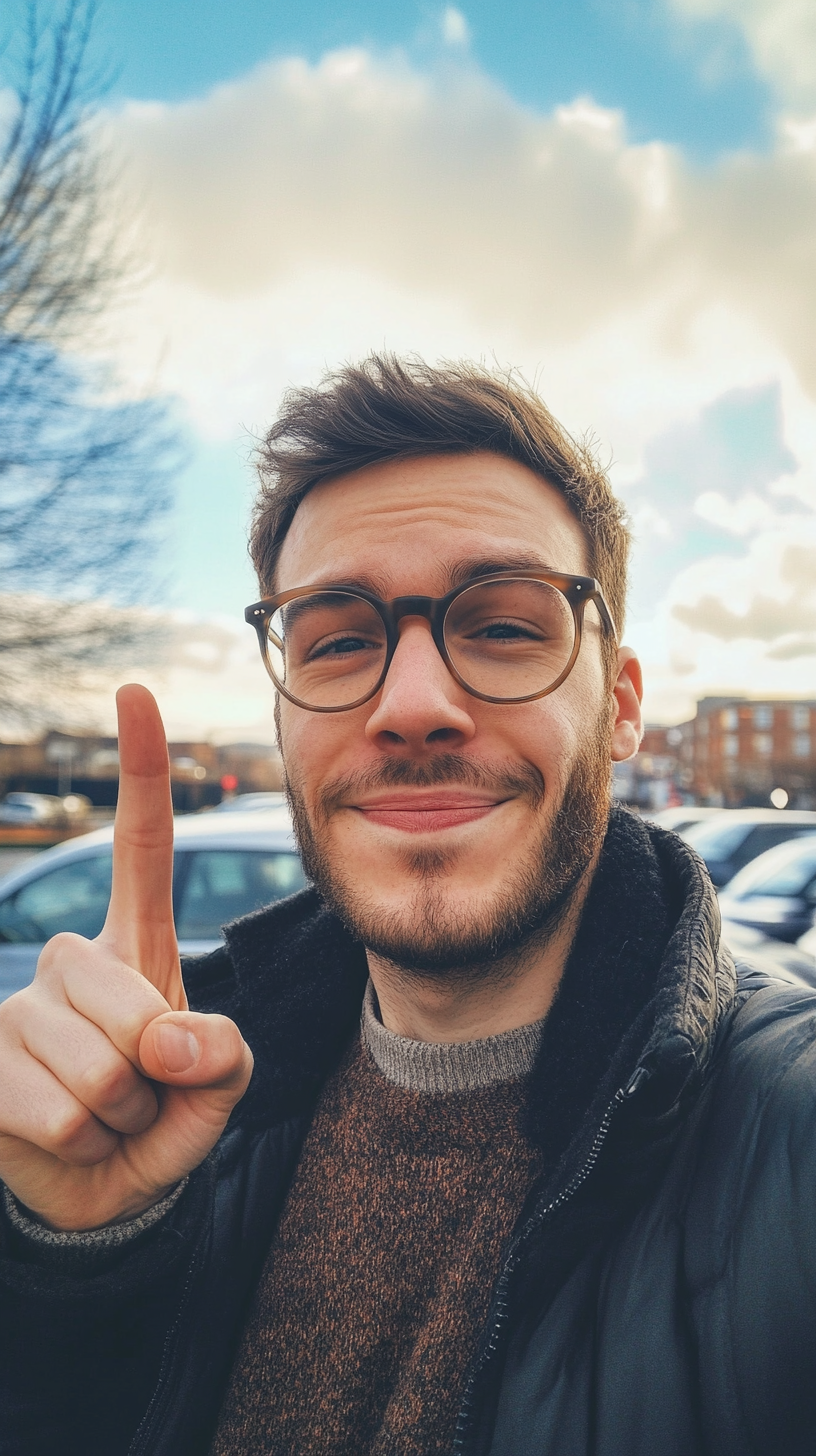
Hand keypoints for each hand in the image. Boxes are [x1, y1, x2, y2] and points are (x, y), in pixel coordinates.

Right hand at [0, 685, 252, 1230]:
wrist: (109, 1190)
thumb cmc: (167, 1116)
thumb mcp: (221, 1083)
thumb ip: (222, 1056)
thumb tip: (162, 1041)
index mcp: (138, 944)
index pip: (142, 846)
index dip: (142, 771)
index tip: (137, 692)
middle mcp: (70, 959)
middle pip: (124, 997)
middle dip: (154, 1069)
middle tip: (147, 1091)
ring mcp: (18, 1008)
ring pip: (94, 1068)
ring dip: (122, 1115)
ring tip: (111, 1115)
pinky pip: (56, 1112)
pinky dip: (86, 1144)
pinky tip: (71, 1136)